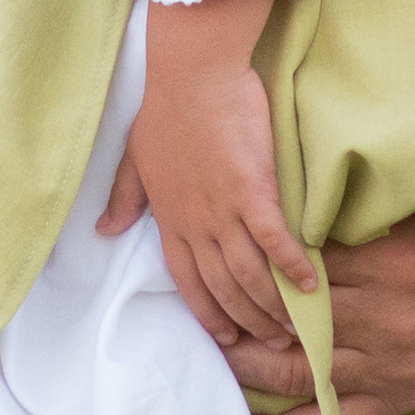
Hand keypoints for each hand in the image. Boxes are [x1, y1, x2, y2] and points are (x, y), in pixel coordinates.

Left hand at [98, 0, 317, 344]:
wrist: (192, 71)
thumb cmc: (165, 107)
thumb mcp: (135, 156)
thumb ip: (125, 197)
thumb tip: (104, 229)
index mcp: (169, 218)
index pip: (187, 279)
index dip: (206, 311)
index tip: (225, 336)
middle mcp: (195, 223)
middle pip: (222, 287)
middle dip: (246, 321)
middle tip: (273, 343)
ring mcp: (223, 210)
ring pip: (249, 275)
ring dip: (271, 305)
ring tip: (295, 327)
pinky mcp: (253, 191)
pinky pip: (275, 241)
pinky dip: (293, 267)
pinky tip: (310, 285)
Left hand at [212, 194, 414, 414]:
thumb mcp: (403, 207)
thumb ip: (344, 209)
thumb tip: (276, 203)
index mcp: (390, 264)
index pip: (300, 267)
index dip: (259, 264)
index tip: (227, 256)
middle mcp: (388, 319)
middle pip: (291, 322)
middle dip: (241, 318)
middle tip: (199, 311)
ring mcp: (390, 365)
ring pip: (299, 371)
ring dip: (248, 368)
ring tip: (211, 356)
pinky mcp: (396, 397)